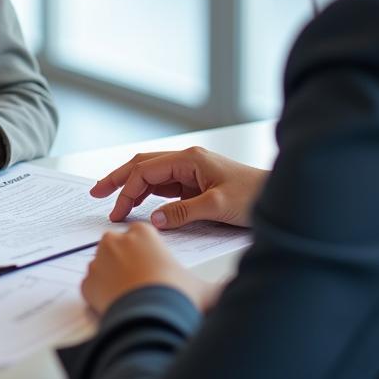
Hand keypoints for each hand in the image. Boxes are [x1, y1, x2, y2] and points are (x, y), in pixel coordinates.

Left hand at [81, 223, 219, 315]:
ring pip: (104, 267)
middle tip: (143, 287)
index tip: (155, 272)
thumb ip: (220, 285)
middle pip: (120, 249)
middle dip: (128, 264)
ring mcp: (98, 261)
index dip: (149, 256)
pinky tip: (117, 307)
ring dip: (113, 280)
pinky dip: (100, 297)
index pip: (141, 237)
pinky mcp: (86, 282)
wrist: (151, 321)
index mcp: (143, 233)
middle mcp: (116, 240)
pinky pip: (91, 287)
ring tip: (131, 300)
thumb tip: (237, 286)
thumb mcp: (205, 289)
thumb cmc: (176, 298)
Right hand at [91, 146, 266, 229]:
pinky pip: (165, 188)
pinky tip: (140, 206)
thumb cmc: (254, 196)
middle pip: (143, 166)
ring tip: (113, 203)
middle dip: (118, 178)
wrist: (282, 197)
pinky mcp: (196, 185)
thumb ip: (183, 212)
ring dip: (132, 187)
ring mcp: (191, 172)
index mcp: (189, 158)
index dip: (126, 190)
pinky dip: (149, 196)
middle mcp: (187, 161)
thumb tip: (154, 220)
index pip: (146, 171)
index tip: (116, 212)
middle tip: (95, 193)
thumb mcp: (218, 206)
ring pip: (152, 176)